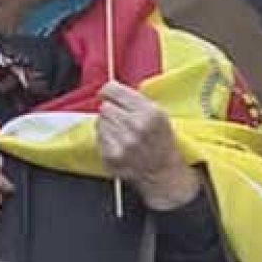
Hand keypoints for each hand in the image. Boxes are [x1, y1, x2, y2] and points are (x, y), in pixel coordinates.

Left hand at [98, 82, 200, 211]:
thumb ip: (135, 99)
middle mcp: (135, 126)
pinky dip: (105, 138)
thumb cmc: (161, 141)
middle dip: (112, 110)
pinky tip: (118, 143)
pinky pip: (98, 137)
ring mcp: (121, 143)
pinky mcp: (111, 157)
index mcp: (149, 112)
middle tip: (121, 118)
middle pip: (105, 107)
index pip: (113, 90)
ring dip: (108, 124)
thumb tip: (110, 89)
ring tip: (121, 132)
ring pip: (99, 121)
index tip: (108, 94)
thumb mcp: (159, 113)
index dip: (108, 91)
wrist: (163, 172)